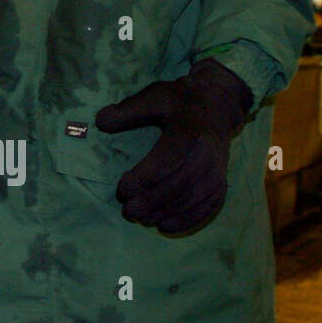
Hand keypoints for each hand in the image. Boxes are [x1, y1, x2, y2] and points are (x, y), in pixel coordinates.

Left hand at [94, 58, 252, 232]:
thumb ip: (127, 110)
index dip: (141, 180)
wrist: (217, 107)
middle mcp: (207, 156)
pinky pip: (208, 207)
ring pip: (192, 200)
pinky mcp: (222, 182)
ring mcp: (217, 172)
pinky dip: (188, 220)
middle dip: (151, 202)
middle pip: (178, 187)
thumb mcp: (153, 96)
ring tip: (143, 219)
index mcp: (188, 135)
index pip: (164, 163)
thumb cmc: (180, 102)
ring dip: (166, 214)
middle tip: (128, 210)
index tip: (121, 189)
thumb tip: (100, 121)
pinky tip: (167, 226)